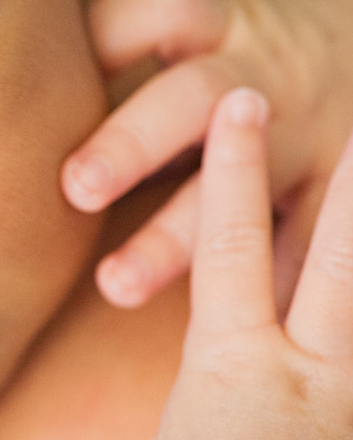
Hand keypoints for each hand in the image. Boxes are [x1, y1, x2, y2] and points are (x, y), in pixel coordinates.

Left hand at [61, 0, 352, 308]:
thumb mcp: (204, 24)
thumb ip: (126, 41)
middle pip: (191, 99)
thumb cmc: (250, 48)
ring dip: (177, 239)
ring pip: (242, 187)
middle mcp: (257, 76)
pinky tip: (222, 322)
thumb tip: (22, 59)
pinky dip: (267, 280)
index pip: (156, 8)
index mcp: (218, 27)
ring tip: (114, 285)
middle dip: (131, 141)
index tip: (39, 79)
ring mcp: (305, 136)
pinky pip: (303, 243)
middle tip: (77, 186)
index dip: (100, 36)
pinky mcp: (335, 191)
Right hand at [156, 87, 352, 438]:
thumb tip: (187, 304)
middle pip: (337, 258)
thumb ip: (193, 368)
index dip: (232, 167)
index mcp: (235, 373)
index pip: (230, 244)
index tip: (240, 103)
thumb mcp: (175, 423)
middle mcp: (311, 381)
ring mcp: (350, 403)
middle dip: (350, 184)